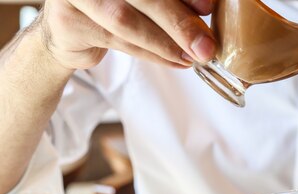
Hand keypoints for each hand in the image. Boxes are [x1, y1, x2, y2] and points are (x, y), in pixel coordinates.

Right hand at [33, 0, 216, 69]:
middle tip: (205, 46)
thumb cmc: (113, 7)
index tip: (208, 7)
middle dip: (178, 22)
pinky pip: (118, 41)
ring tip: (192, 57)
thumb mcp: (146, 1)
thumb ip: (173, 0)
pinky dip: (151, 54)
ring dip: (165, 43)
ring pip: (127, 21)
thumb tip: (205, 7)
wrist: (68, 30)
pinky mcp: (68, 21)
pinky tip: (176, 62)